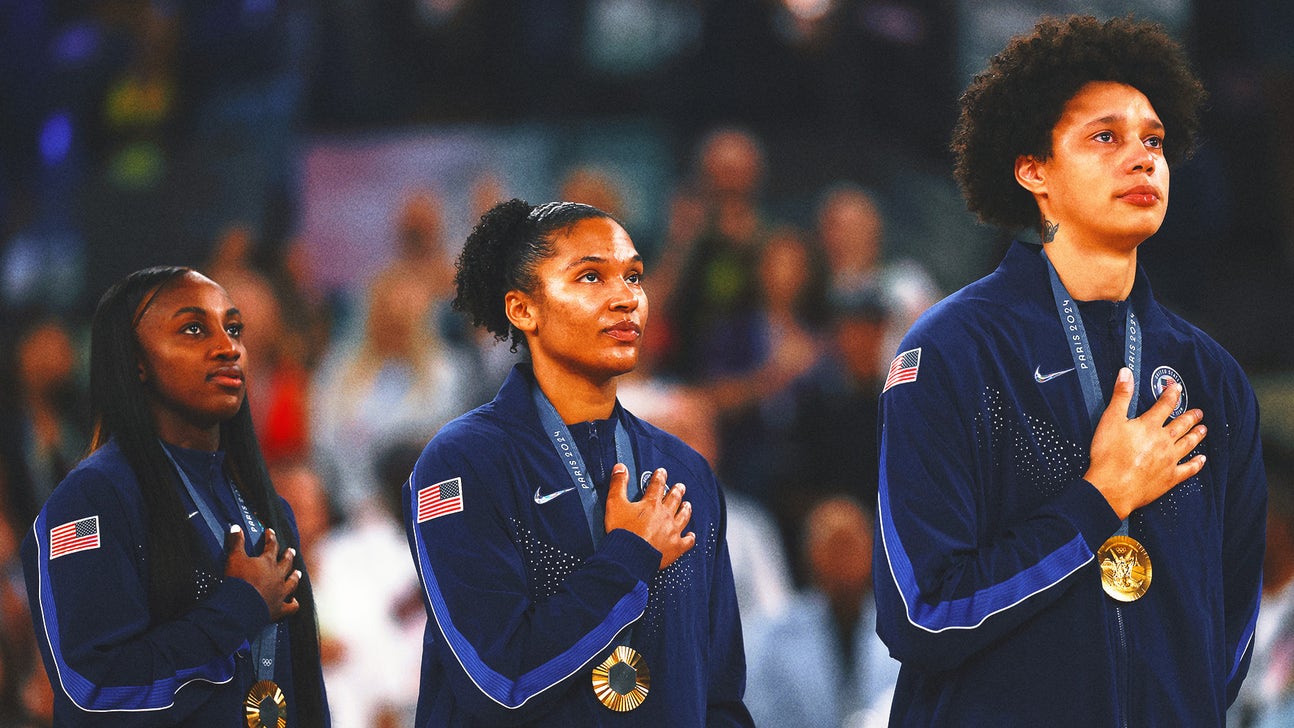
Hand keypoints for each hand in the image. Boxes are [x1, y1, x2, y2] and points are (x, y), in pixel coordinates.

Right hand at [224, 526, 300, 621]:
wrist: (242, 606)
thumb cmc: (238, 580)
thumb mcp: (234, 558)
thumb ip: (236, 542)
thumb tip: (235, 526)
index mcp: (267, 562)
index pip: (271, 546)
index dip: (270, 538)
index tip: (270, 532)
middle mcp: (278, 576)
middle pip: (286, 563)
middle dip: (288, 556)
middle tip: (291, 551)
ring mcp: (281, 592)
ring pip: (292, 582)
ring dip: (295, 577)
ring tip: (298, 573)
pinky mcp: (280, 608)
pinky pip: (291, 606)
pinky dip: (293, 604)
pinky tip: (294, 602)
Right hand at [603, 465, 695, 569]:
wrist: (630, 556)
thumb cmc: (622, 531)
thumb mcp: (615, 504)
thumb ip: (618, 485)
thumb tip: (620, 467)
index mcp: (651, 504)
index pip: (657, 485)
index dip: (660, 477)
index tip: (662, 472)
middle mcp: (665, 515)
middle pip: (674, 499)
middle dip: (677, 491)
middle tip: (680, 487)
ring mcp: (672, 531)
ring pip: (683, 516)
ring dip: (686, 509)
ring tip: (687, 505)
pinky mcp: (676, 547)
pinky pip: (687, 541)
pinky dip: (690, 537)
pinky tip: (691, 535)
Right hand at [1084, 367, 1207, 519]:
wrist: (1113, 486)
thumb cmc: (1109, 455)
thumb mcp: (1110, 420)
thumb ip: (1121, 396)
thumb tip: (1126, 373)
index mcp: (1149, 426)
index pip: (1164, 405)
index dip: (1171, 395)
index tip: (1177, 389)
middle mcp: (1164, 441)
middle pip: (1181, 425)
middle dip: (1190, 416)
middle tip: (1198, 412)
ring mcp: (1169, 459)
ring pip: (1188, 444)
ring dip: (1196, 435)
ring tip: (1203, 429)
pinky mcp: (1170, 477)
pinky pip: (1188, 469)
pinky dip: (1197, 464)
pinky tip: (1202, 460)